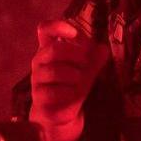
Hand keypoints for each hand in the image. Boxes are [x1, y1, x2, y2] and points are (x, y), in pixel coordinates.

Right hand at [28, 19, 111, 140]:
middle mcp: (39, 61)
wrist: (61, 113)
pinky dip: (69, 92)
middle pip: (54, 49)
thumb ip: (94, 59)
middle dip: (76, 55)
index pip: (45, 29)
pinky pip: (54, 91)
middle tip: (86, 63)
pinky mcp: (38, 96)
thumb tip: (103, 49)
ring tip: (80, 81)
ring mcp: (36, 79)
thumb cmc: (72, 86)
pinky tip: (73, 94)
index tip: (74, 34)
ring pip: (56, 71)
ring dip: (75, 76)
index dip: (58, 27)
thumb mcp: (87, 71)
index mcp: (49, 49)